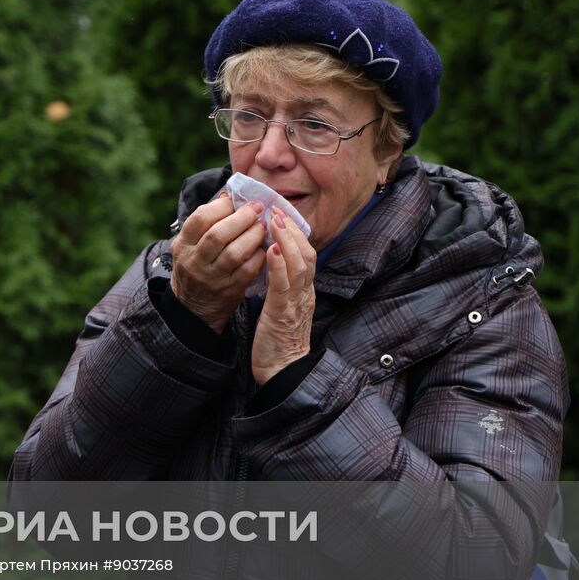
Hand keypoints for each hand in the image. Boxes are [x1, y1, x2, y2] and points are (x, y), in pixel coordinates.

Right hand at [169, 192, 268, 333]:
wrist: (193, 307)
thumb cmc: (195, 267)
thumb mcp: (189, 245)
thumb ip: (204, 224)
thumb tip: (227, 197)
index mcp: (183, 246)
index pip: (199, 219)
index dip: (219, 206)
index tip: (234, 200)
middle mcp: (195, 262)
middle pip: (218, 234)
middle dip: (242, 217)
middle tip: (257, 208)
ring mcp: (213, 278)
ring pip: (235, 252)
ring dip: (253, 235)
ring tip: (262, 225)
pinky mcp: (230, 290)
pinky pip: (248, 270)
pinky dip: (260, 256)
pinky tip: (265, 248)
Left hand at [252, 210, 317, 384]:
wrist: (282, 371)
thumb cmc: (278, 340)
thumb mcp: (282, 307)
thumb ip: (282, 286)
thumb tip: (272, 263)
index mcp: (303, 292)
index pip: (306, 255)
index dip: (296, 234)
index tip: (283, 214)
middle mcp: (304, 294)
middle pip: (306, 254)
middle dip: (293, 230)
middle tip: (279, 208)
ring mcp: (296, 303)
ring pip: (299, 265)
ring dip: (287, 240)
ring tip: (275, 220)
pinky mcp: (283, 314)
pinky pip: (284, 285)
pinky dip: (279, 265)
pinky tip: (272, 250)